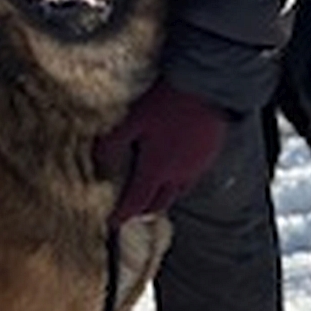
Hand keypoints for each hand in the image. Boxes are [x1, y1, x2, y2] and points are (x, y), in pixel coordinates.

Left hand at [94, 79, 226, 225]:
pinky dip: (179, 182)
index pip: (136, 202)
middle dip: (143, 210)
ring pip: (177, 193)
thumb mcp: (134, 120)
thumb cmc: (168, 103)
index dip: (122, 214)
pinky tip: (176, 170)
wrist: (208, 89)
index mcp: (156, 170)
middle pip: (159, 204)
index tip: (113, 222)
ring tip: (154, 193)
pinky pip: (192, 179)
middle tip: (133, 209)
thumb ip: (114, 143)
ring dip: (163, 197)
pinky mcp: (209, 157)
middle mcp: (177, 176)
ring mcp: (196, 168)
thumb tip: (101, 162)